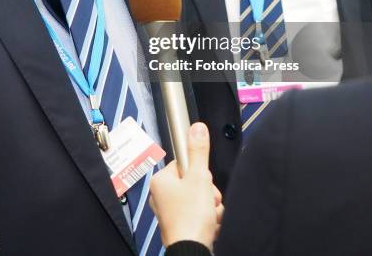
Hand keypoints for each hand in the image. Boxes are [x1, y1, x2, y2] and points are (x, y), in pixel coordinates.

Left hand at [149, 122, 223, 248]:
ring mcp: (170, 213)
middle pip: (193, 182)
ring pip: (198, 199)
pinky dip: (207, 219)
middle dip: (207, 192)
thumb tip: (197, 127)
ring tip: (209, 215)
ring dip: (210, 206)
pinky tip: (209, 225)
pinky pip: (198, 215)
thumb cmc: (191, 216)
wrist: (192, 251)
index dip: (199, 171)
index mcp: (161, 181)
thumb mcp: (199, 177)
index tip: (203, 180)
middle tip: (209, 200)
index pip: (184, 164)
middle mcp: (161, 196)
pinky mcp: (179, 226)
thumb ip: (199, 152)